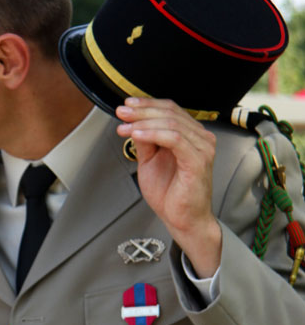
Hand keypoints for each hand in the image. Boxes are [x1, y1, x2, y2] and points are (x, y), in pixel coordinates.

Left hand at [116, 97, 221, 277]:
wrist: (183, 220)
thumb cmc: (171, 195)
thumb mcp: (149, 161)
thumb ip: (144, 141)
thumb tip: (133, 123)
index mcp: (190, 135)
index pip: (170, 109)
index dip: (146, 105)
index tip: (126, 106)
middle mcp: (200, 138)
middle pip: (170, 113)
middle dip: (141, 111)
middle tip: (122, 113)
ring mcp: (202, 148)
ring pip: (171, 123)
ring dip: (143, 123)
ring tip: (125, 127)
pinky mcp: (198, 160)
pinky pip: (174, 139)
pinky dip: (153, 134)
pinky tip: (137, 135)